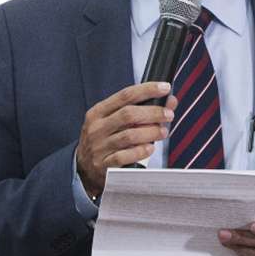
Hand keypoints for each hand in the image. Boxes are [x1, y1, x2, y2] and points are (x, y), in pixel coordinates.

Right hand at [76, 82, 177, 197]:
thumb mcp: (116, 122)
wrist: (84, 168)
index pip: (125, 95)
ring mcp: (98, 147)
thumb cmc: (106, 140)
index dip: (147, 90)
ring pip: (129, 136)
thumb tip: (170, 100)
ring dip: (151, 132)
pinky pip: (124, 157)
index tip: (165, 87)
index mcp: (98, 112)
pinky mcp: (103, 165)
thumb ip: (141, 110)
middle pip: (128, 114)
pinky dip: (140, 151)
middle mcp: (97, 128)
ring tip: (163, 132)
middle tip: (169, 114)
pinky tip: (150, 148)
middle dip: (153, 112)